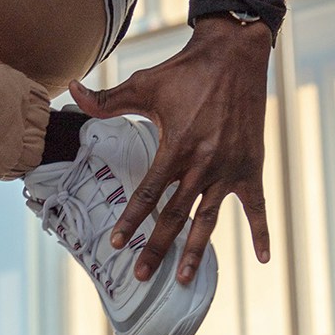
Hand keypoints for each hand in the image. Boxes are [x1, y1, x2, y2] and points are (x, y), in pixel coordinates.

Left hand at [73, 16, 272, 286]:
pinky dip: (262, 232)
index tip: (116, 242)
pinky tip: (264, 258)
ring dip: (196, 251)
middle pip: (174, 216)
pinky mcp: (251, 167)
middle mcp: (202, 165)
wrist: (235, 56)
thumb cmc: (186, 71)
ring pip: (209, 220)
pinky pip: (257, 207)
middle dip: (156, 247)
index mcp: (175, 148)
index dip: (130, 219)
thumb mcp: (144, 85)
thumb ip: (107, 99)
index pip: (148, 193)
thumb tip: (70, 92)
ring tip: (184, 278)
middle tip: (141, 275)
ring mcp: (228, 169)